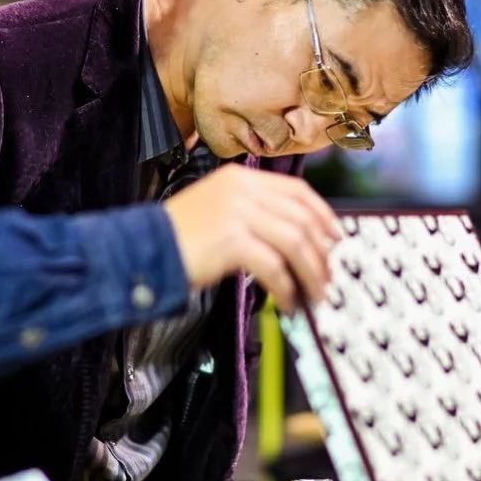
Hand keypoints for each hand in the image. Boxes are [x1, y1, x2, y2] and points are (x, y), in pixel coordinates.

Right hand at [162, 164, 340, 312]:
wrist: (143, 248)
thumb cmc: (180, 237)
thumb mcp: (219, 208)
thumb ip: (255, 212)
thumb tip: (297, 237)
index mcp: (242, 178)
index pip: (298, 191)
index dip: (323, 216)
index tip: (336, 238)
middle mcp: (243, 189)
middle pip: (301, 219)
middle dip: (321, 254)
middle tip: (328, 278)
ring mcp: (237, 213)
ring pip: (295, 243)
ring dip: (310, 274)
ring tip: (313, 295)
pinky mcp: (232, 240)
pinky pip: (274, 267)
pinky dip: (286, 289)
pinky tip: (285, 303)